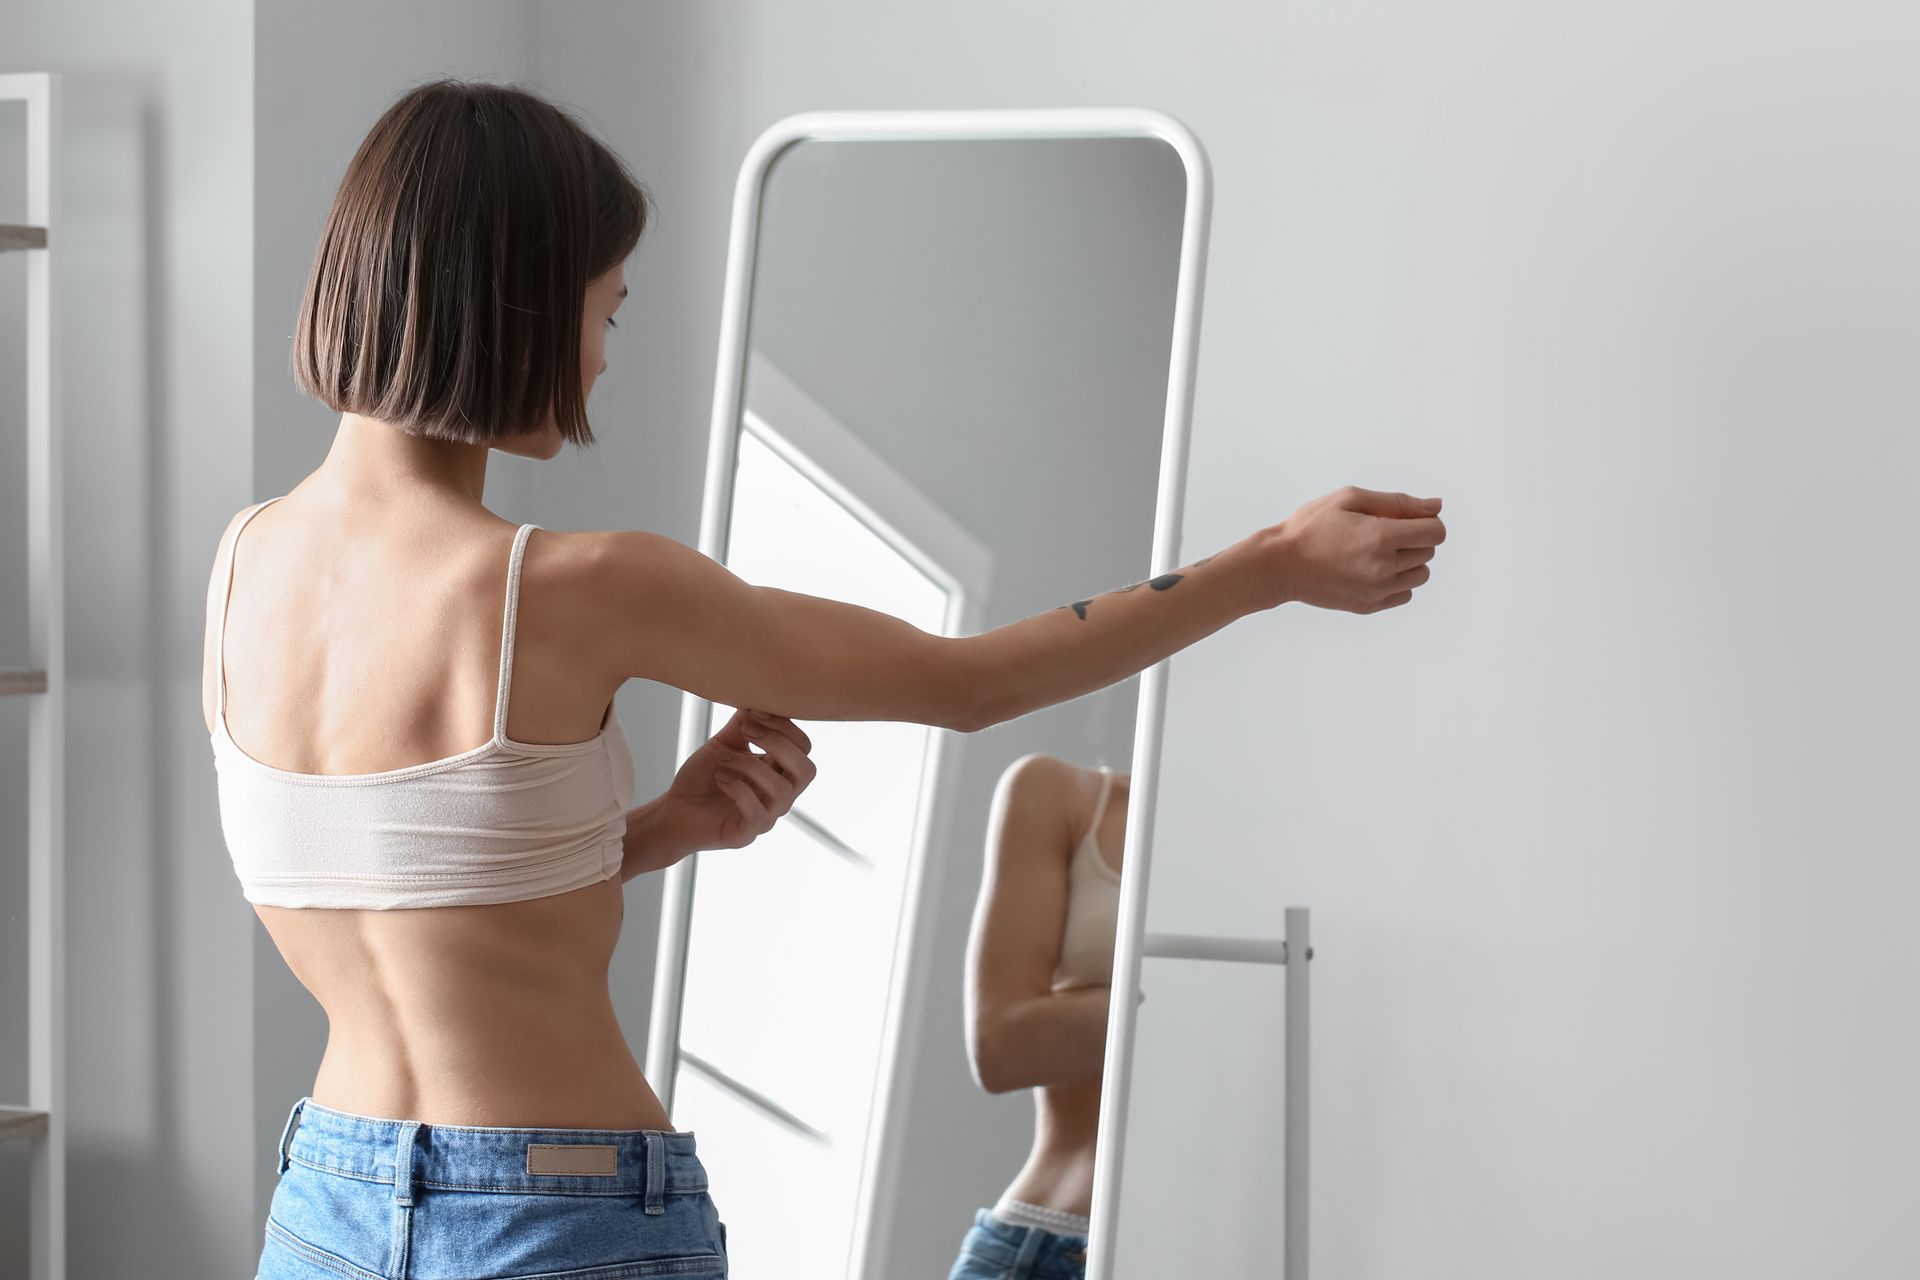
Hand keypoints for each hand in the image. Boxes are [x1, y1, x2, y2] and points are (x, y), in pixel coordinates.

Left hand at [659, 706, 817, 851]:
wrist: (674, 810)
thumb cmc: (702, 778)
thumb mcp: (723, 744)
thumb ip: (743, 725)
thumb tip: (756, 696)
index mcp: (779, 771)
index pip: (803, 747)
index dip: (785, 727)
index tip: (754, 712)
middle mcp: (780, 795)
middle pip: (806, 770)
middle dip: (778, 743)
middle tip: (747, 730)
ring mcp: (766, 816)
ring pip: (781, 789)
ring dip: (749, 765)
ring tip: (721, 758)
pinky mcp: (747, 833)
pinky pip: (757, 812)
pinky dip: (738, 789)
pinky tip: (720, 779)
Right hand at [1264, 485, 1444, 612]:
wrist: (1279, 565)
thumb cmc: (1310, 527)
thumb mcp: (1350, 499)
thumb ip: (1398, 502)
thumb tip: (1436, 506)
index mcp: (1380, 537)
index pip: (1435, 532)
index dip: (1426, 521)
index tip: (1406, 519)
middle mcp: (1383, 567)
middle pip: (1428, 551)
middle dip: (1413, 538)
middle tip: (1382, 532)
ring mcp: (1377, 591)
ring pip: (1420, 574)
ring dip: (1408, 560)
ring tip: (1379, 552)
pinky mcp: (1369, 606)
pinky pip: (1404, 594)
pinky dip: (1397, 581)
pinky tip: (1373, 570)